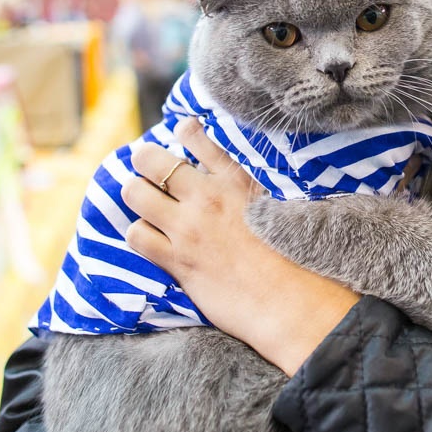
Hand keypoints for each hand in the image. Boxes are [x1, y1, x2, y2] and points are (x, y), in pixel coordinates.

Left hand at [122, 118, 360, 375]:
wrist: (292, 300)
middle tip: (147, 169)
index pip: (195, 136)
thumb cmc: (296, 256)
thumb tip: (235, 180)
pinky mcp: (178, 260)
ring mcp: (189, 228)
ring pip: (135, 194)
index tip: (180, 134)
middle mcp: (209, 197)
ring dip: (136, 197)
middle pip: (151, 160)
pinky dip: (139, 234)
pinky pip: (137, 236)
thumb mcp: (281, 204)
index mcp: (237, 179)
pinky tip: (151, 238)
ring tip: (145, 203)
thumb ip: (253, 187)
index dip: (181, 131)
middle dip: (144, 161)